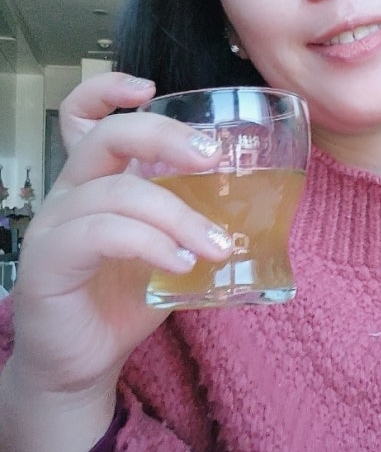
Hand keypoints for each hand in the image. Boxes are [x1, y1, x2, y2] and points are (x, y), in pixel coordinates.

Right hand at [0, 73, 231, 451]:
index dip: (107, 90)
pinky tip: (182, 263)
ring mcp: (55, 226)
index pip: (83, 118)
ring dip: (179, 216)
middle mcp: (70, 194)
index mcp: (95, 182)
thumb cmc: (123, 300)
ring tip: (218, 245)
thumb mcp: (166, 250)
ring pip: (117, 192)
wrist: (82, 364)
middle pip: (107, 138)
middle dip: (164, 136)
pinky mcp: (49, 262)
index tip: (150, 88)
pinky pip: (102, 235)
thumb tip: (261, 206)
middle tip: (213, 158)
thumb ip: (191, 221)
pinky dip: (150, 244)